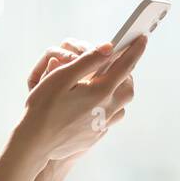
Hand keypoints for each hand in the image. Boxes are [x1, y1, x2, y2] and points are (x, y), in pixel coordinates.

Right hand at [19, 34, 146, 162]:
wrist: (35, 143)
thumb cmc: (43, 107)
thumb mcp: (61, 78)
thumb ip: (87, 61)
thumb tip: (109, 47)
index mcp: (100, 92)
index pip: (125, 65)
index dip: (135, 50)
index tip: (143, 37)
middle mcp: (106, 109)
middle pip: (129, 87)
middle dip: (128, 71)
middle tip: (120, 61)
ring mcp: (102, 125)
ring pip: (122, 104)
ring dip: (120, 89)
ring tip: (109, 81)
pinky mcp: (95, 135)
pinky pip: (112, 117)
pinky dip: (111, 105)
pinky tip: (97, 103)